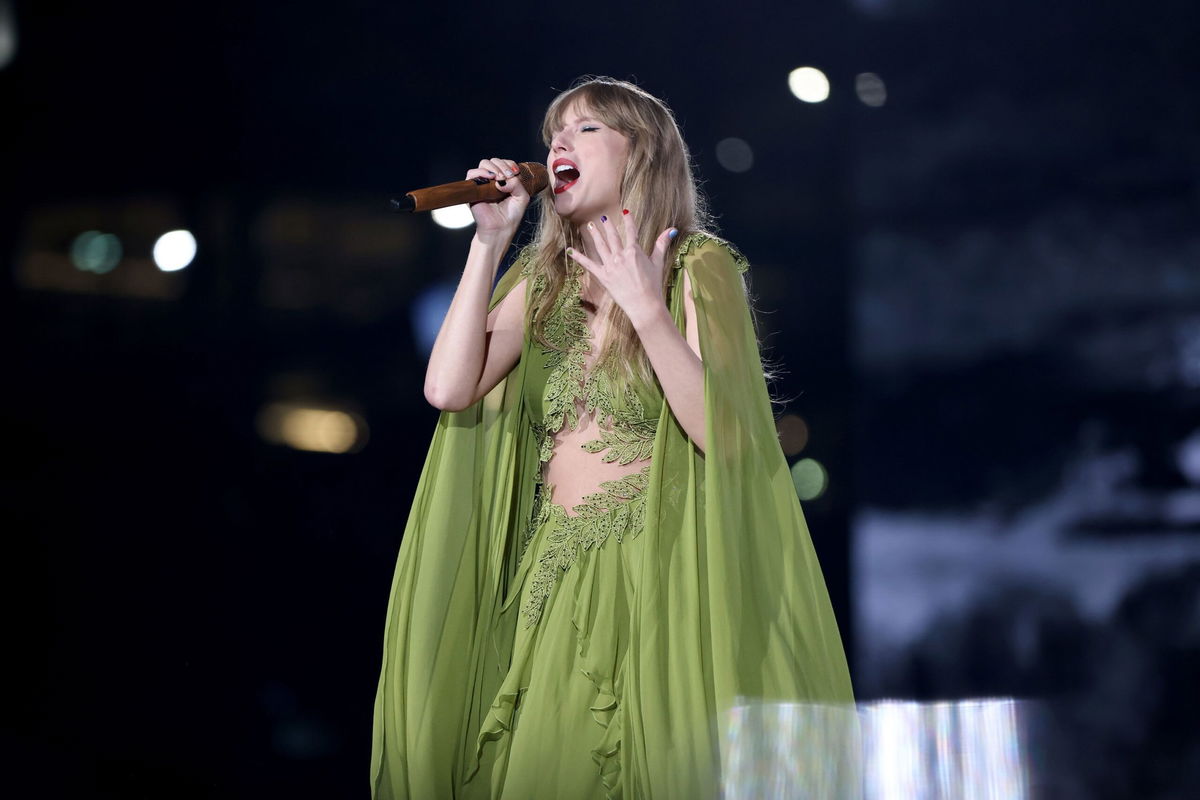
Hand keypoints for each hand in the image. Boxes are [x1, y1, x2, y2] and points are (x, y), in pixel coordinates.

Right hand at [466, 158, 529, 243]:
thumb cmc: (511, 216)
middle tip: (508, 175)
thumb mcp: (522, 197)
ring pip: (484, 164)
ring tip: (500, 178)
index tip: (515, 172)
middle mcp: (492, 180)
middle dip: (503, 165)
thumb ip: (517, 183)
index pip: (504, 163)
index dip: (509, 164)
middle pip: (494, 161)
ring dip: (494, 167)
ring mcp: (482, 184)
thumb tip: (503, 179)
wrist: (500, 229)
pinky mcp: (473, 189)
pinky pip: (472, 173)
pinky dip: (482, 172)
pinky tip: (492, 179)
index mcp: (503, 180)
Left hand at [567, 210, 676, 326]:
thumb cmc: (653, 285)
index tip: (625, 211)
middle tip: (603, 218)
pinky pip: (588, 264)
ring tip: (590, 226)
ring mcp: (610, 265)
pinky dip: (578, 257)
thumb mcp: (658, 262)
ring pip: (600, 246)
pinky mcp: (602, 276)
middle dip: (608, 226)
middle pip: (613, 237)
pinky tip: (570, 250)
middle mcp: (620, 256)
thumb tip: (672, 229)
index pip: (631, 231)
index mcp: (634, 251)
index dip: (628, 220)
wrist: (644, 304)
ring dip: (595, 235)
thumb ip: (662, 244)